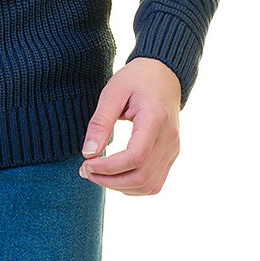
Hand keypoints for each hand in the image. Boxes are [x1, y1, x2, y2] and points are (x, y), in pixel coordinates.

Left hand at [78, 57, 181, 195]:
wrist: (164, 73)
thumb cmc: (136, 79)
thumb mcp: (113, 92)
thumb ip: (101, 123)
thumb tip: (88, 153)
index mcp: (156, 120)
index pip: (135, 157)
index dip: (109, 168)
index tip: (86, 163)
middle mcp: (169, 139)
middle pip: (142, 177)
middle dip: (110, 181)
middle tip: (86, 171)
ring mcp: (173, 149)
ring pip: (149, 186)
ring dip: (121, 187)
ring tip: (98, 175)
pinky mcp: (171, 154)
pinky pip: (154, 182)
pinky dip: (133, 185)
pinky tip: (115, 175)